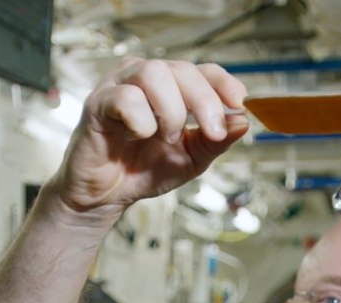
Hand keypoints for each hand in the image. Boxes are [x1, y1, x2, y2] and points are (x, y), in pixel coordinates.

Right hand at [50, 59, 248, 221]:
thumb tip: (243, 122)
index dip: (224, 83)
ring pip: (153, 74)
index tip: (240, 104)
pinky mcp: (97, 103)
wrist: (106, 196)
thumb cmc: (143, 170)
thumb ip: (215, 141)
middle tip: (212, 132)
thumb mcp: (191, 159)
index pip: (203, 70)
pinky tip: (135, 136)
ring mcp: (119, 86)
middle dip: (204, 102)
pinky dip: (140, 122)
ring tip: (165, 137)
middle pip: (182, 68)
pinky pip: (125, 98)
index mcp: (171, 87)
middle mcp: (145, 78)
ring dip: (170, 111)